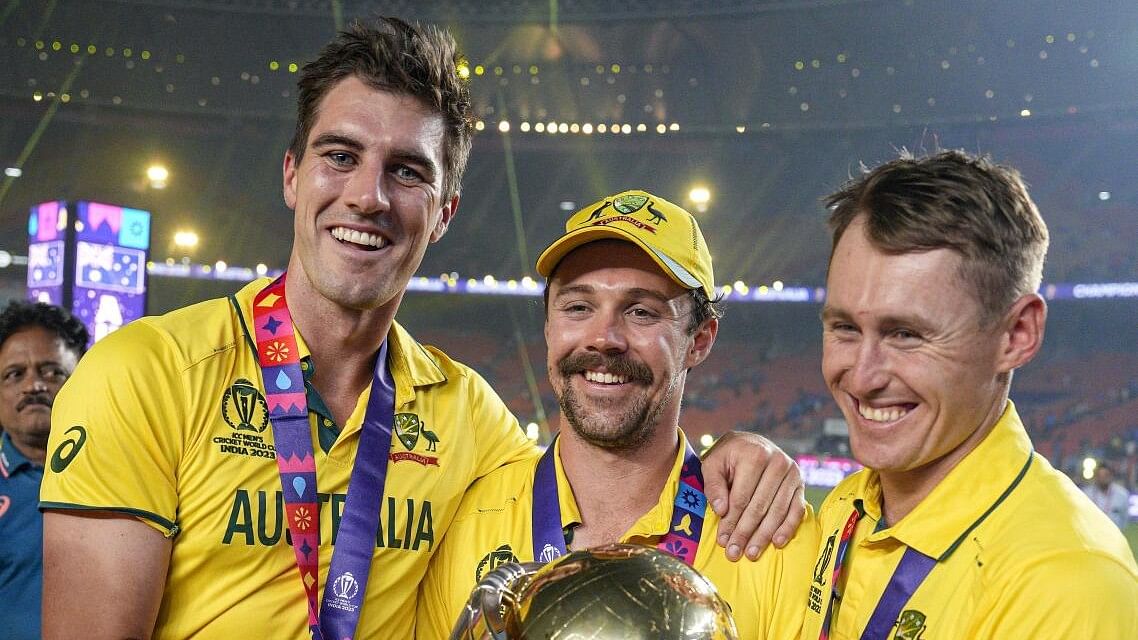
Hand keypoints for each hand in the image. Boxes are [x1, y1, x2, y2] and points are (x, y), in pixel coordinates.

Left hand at [700, 431, 805, 561]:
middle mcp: (778, 462)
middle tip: (734, 553)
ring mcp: (792, 473)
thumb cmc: (728, 456)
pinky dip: (788, 527)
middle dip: (745, 532)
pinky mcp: (801, 484)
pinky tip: (777, 542)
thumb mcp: (713, 464)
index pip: (741, 497)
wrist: (751, 443)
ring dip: (764, 535)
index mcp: (754, 455)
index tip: (723, 541)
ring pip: (778, 511)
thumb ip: (713, 485)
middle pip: (759, 506)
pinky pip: (797, 509)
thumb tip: (722, 511)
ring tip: (752, 553)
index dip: (731, 521)